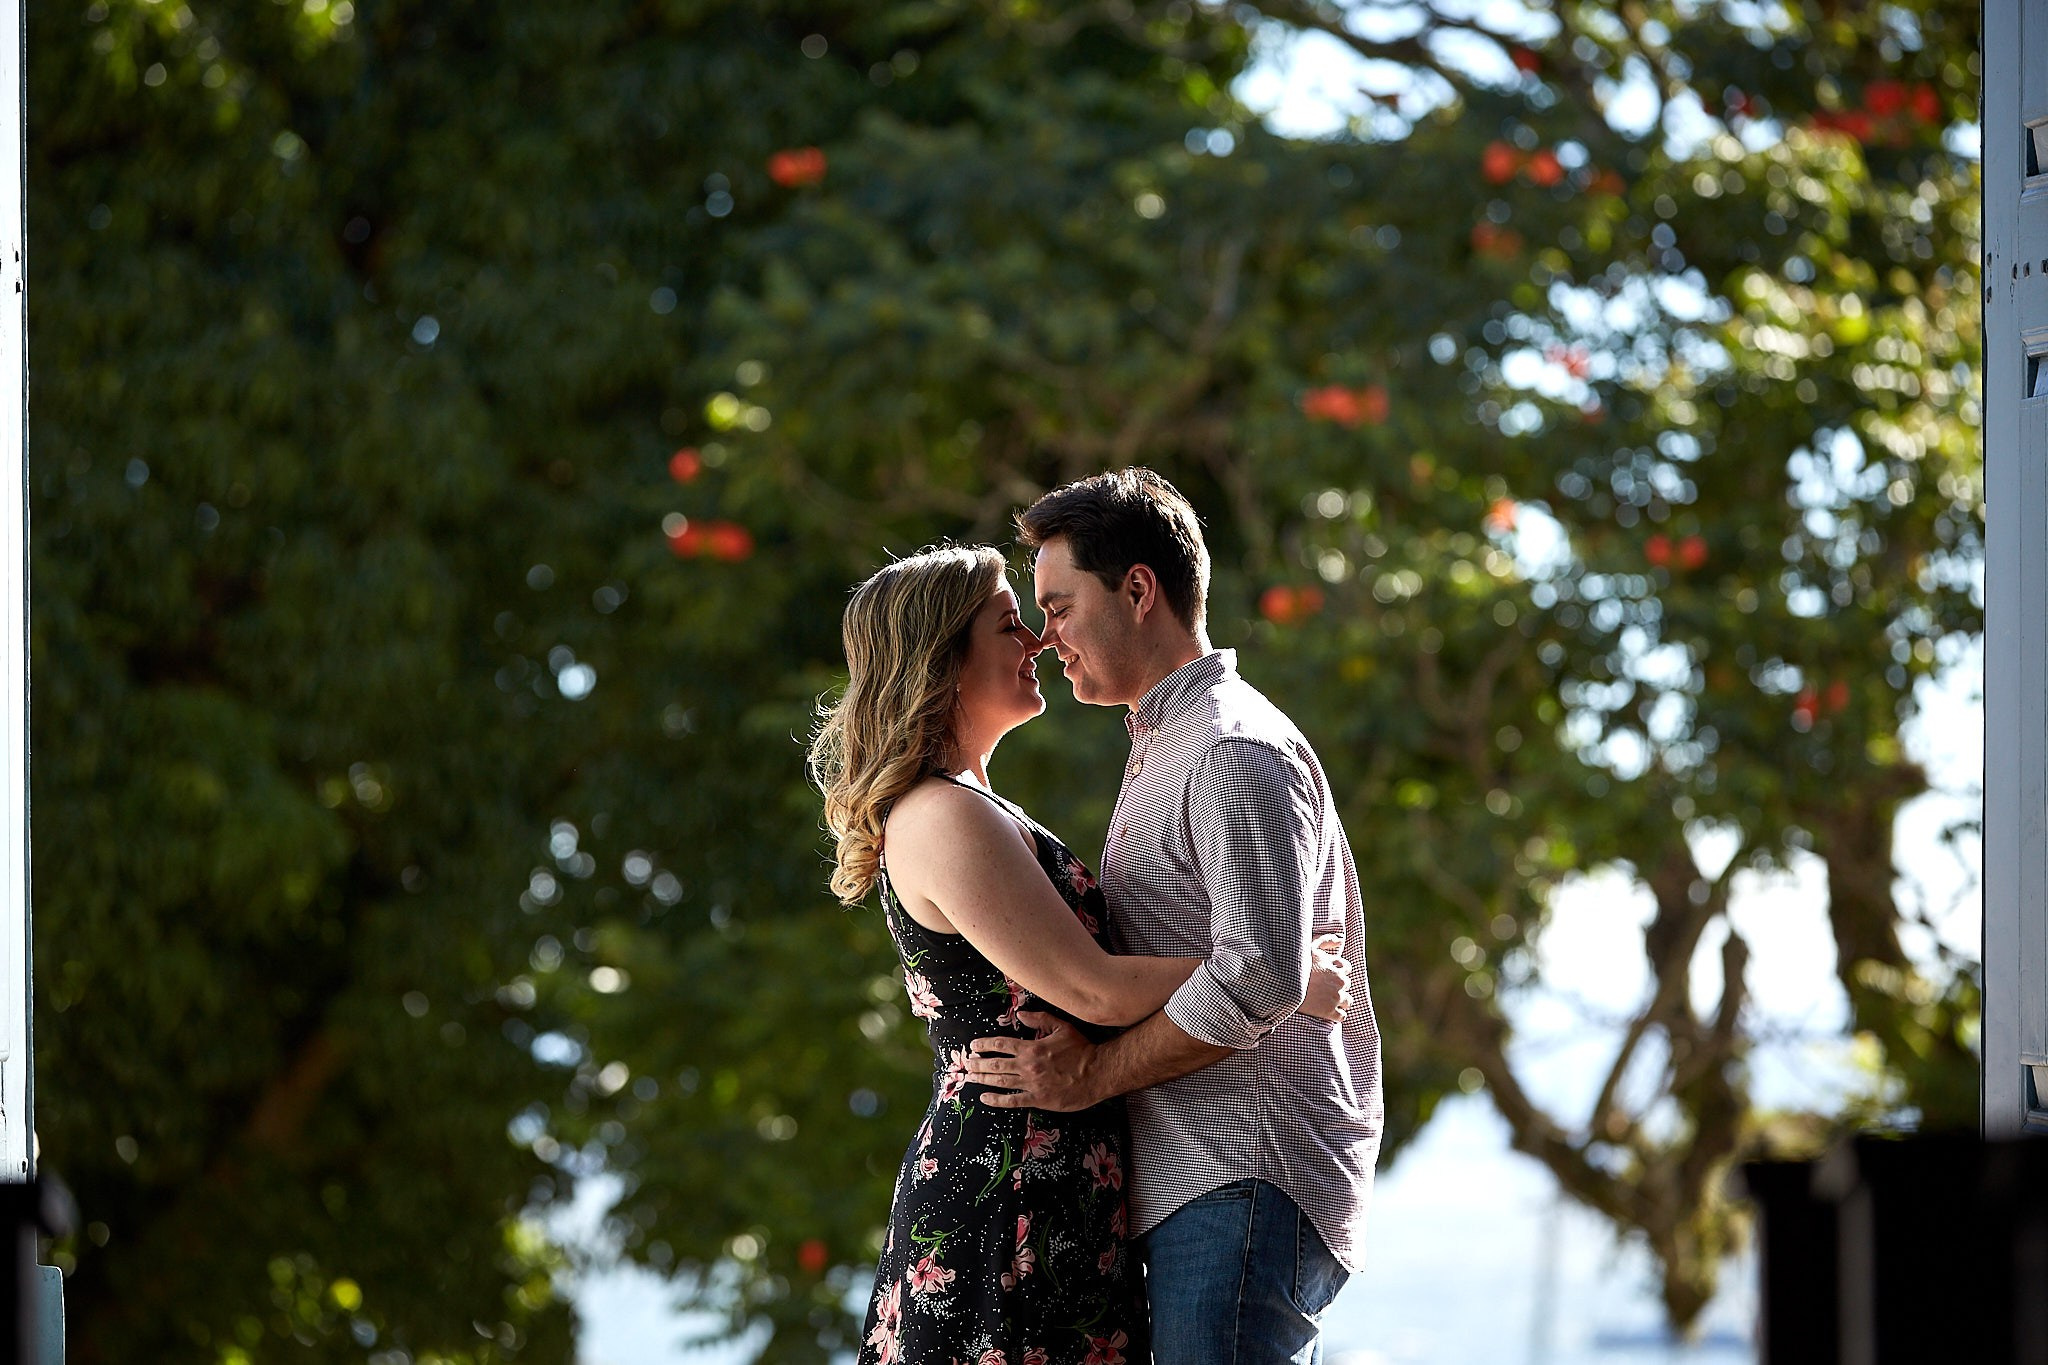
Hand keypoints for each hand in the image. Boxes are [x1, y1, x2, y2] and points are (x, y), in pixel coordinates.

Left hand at [966, 1010, 1100, 1110]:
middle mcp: (1028, 1066)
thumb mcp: (1062, 1027)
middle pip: (996, 1064)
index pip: (1001, 1044)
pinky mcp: (1038, 1099)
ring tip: (970, 1078)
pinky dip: (997, 1100)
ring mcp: (1032, 1084)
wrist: (1097, 1073)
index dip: (985, 1045)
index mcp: (1032, 1047)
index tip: (974, 1046)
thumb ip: (1040, 1019)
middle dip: (978, 1063)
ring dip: (983, 1079)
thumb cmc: (1081, 1050)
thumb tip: (1020, 1014)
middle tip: (967, 1063)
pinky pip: (1013, 1101)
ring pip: (1000, 1081)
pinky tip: (985, 1097)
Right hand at [1300, 933, 1352, 1021]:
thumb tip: (1341, 939)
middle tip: (1324, 989)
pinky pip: (1342, 1016)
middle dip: (1338, 986)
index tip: (1328, 975)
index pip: (1346, 968)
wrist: (1282, 986)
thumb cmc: (1294, 965)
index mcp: (1335, 965)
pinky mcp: (1329, 1012)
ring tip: (1327, 1002)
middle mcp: (1338, 980)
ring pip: (1348, 1001)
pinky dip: (1336, 1016)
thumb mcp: (1309, 947)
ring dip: (1340, 1002)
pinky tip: (1327, 1013)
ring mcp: (1335, 996)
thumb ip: (1326, 940)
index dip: (1338, 971)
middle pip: (1347, 984)